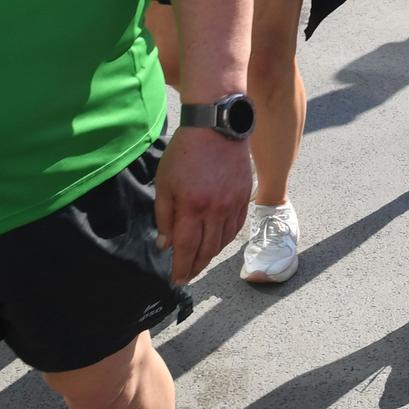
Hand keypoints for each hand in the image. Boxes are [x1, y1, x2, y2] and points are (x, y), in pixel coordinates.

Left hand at [153, 126, 251, 284]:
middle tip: (186, 275)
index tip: (175, 280)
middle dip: (195, 266)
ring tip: (199, 261)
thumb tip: (165, 244)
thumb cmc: (185, 152)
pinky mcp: (244, 197)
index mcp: (192, 207)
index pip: (185, 248)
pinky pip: (236, 227)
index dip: (180, 268)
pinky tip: (216, 241)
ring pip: (222, 241)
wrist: (217, 127)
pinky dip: (225, 239)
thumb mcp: (164, 183)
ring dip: (210, 255)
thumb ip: (164, 216)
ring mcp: (233, 204)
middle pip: (206, 249)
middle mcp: (215, 210)